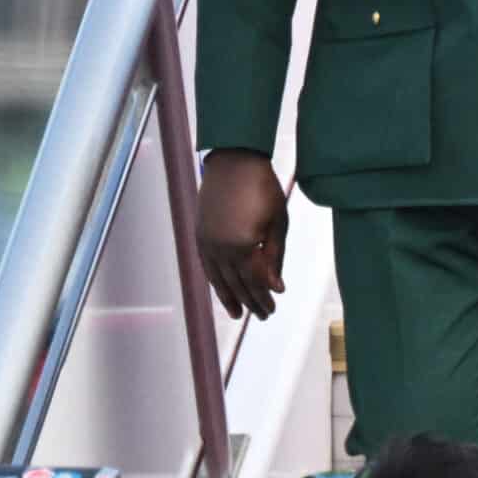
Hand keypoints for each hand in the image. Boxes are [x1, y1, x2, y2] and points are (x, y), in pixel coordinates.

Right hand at [199, 149, 287, 318]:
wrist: (234, 162)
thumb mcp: (278, 223)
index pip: (254, 281)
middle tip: (263, 315)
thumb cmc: (263, 189)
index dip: (263, 297)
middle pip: (236, 283)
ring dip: (229, 297)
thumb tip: (276, 288)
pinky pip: (207, 266)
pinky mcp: (200, 235)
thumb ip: (275, 257)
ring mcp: (206, 242)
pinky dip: (215, 280)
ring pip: (218, 278)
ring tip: (238, 313)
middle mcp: (220, 248)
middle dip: (250, 301)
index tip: (273, 308)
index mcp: (242, 245)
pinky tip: (222, 289)